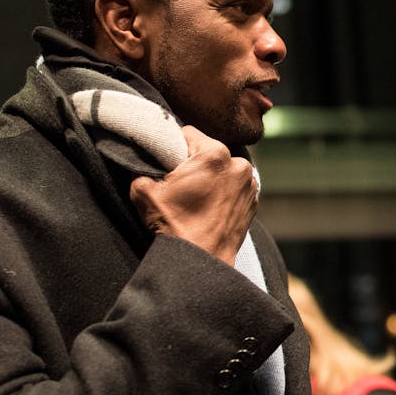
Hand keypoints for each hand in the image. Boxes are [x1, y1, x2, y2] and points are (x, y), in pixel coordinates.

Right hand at [130, 125, 257, 265]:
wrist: (201, 261)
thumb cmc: (175, 226)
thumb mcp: (144, 192)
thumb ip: (142, 168)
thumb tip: (143, 162)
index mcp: (214, 154)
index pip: (189, 133)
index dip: (173, 144)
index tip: (167, 159)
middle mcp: (238, 164)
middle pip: (209, 150)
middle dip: (194, 161)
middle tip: (179, 180)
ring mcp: (250, 184)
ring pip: (224, 168)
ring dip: (211, 176)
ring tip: (195, 195)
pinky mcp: (254, 201)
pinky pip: (235, 185)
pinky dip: (224, 190)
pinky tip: (209, 205)